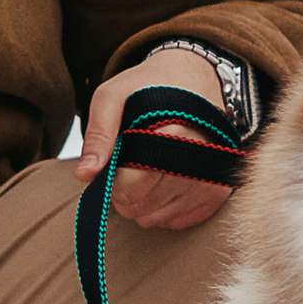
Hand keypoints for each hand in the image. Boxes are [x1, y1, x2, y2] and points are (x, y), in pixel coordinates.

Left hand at [76, 44, 242, 232]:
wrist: (197, 80)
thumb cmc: (150, 88)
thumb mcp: (114, 96)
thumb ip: (99, 133)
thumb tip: (86, 175)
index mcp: (177, 135)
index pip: (130, 186)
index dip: (112, 177)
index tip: (116, 157)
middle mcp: (201, 163)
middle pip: (139, 206)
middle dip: (124, 189)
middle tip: (130, 160)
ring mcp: (212, 184)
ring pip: (153, 218)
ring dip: (141, 200)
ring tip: (148, 166)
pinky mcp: (216, 197)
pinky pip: (174, 222)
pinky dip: (161, 207)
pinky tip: (163, 179)